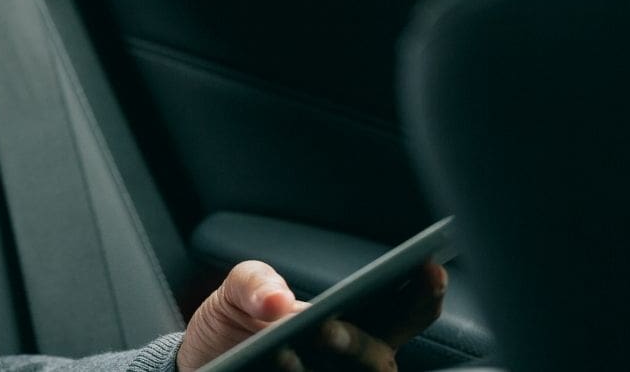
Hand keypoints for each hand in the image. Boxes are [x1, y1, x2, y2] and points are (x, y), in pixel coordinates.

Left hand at [176, 260, 445, 371]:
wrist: (200, 368)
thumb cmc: (234, 326)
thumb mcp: (235, 292)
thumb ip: (254, 282)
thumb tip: (278, 301)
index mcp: (353, 324)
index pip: (403, 310)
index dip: (424, 292)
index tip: (429, 268)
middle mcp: (353, 364)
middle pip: (382, 361)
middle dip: (360, 344)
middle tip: (326, 327)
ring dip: (332, 364)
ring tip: (287, 351)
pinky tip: (276, 365)